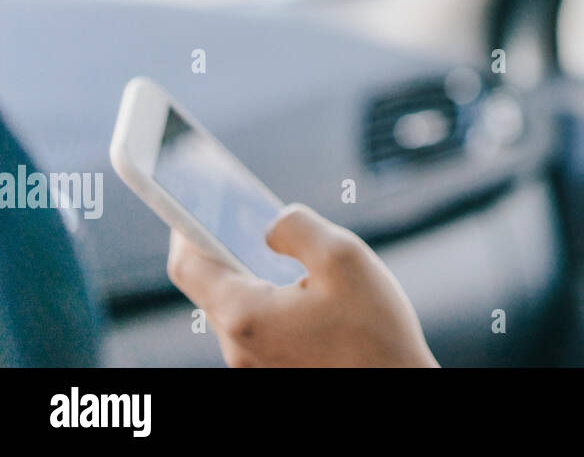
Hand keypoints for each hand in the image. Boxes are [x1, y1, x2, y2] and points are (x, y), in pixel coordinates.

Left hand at [167, 203, 439, 366]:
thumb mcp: (344, 256)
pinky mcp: (275, 369)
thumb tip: (272, 224)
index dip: (184, 226)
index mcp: (246, 315)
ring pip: (235, 305)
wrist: (396, 386)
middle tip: (241, 211)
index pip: (188, 266)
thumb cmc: (376, 332)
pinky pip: (256, 324)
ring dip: (249, 271)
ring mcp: (255, 363)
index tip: (191, 199)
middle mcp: (240, 346)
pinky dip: (266, 295)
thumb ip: (297, 227)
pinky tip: (297, 281)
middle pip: (210, 285)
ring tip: (274, 244)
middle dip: (223, 243)